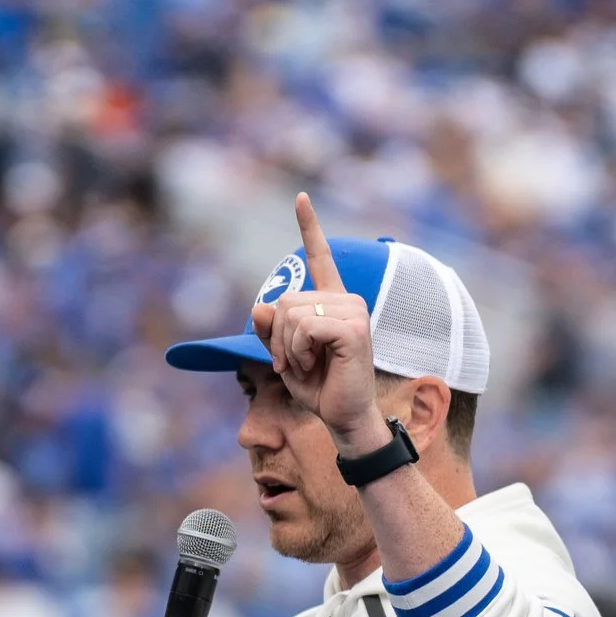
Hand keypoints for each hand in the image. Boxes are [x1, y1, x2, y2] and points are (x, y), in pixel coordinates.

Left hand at [253, 192, 385, 453]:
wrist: (344, 418)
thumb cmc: (320, 388)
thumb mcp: (285, 356)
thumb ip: (270, 331)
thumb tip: (260, 306)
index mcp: (333, 303)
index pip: (320, 258)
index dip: (309, 227)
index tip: (301, 198)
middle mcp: (347, 301)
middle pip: (286, 300)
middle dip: (278, 336)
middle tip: (293, 363)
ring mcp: (354, 313)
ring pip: (293, 314)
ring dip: (288, 347)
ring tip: (305, 366)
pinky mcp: (355, 330)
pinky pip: (305, 327)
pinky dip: (299, 350)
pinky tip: (313, 365)